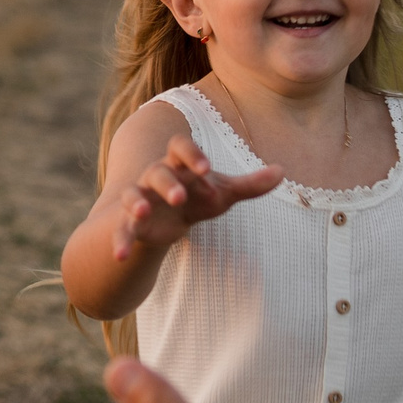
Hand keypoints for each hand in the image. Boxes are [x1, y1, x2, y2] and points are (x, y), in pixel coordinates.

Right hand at [110, 134, 282, 263]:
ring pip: (133, 195)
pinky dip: (120, 241)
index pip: (180, 147)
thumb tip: (282, 171)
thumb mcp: (221, 193)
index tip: (207, 168)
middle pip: (157, 171)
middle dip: (168, 183)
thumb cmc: (196, 199)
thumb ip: (250, 185)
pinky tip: (120, 256)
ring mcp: (140, 198)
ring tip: (144, 213)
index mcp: (178, 164)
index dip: (192, 155)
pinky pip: (122, 228)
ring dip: (137, 203)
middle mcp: (155, 176)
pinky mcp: (130, 222)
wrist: (163, 219)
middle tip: (180, 198)